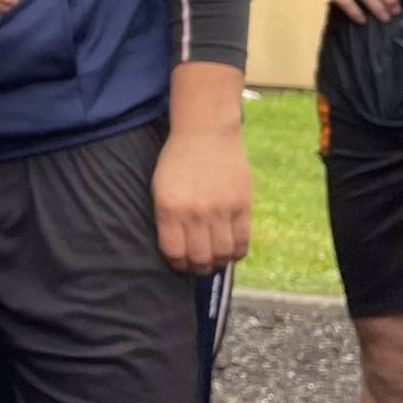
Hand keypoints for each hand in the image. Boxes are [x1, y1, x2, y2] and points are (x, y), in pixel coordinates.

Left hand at [154, 63, 251, 274]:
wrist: (205, 133)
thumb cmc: (177, 161)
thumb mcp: (159, 189)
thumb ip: (167, 219)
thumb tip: (176, 251)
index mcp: (170, 208)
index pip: (174, 253)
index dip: (176, 265)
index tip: (178, 263)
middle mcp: (196, 213)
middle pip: (199, 259)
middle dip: (196, 268)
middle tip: (197, 265)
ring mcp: (221, 210)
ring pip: (223, 255)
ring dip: (218, 263)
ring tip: (214, 260)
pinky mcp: (242, 206)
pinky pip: (242, 242)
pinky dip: (236, 254)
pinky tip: (230, 252)